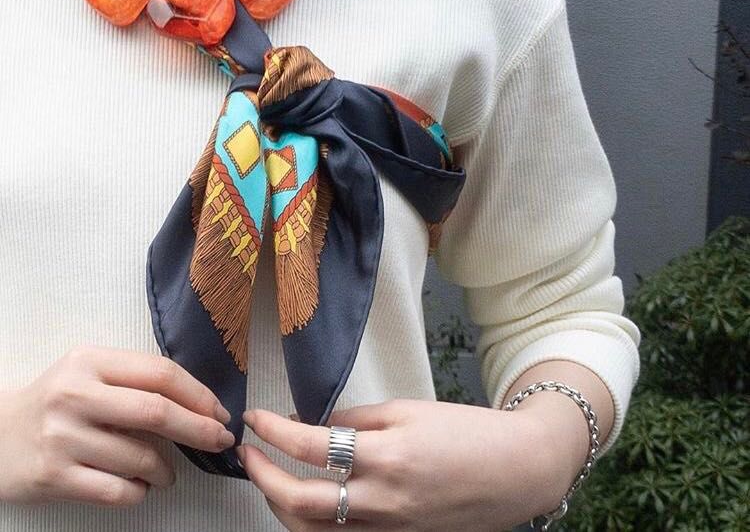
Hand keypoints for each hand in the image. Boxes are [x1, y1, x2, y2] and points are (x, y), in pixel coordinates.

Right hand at [0, 345, 234, 507]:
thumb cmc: (57, 401)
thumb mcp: (90, 373)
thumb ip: (135, 380)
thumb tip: (199, 403)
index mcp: (91, 361)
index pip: (160, 374)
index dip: (199, 394)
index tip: (220, 411)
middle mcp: (76, 395)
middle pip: (157, 412)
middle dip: (199, 429)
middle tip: (220, 440)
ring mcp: (63, 437)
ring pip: (139, 457)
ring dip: (166, 469)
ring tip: (167, 472)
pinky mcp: (53, 477)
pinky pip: (117, 490)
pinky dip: (139, 491)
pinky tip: (139, 485)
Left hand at [237, 398, 579, 530]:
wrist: (514, 471)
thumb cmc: (467, 433)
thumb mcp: (409, 410)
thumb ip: (358, 419)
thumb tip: (315, 424)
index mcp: (387, 456)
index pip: (311, 445)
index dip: (274, 430)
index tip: (256, 417)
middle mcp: (382, 500)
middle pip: (300, 501)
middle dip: (262, 476)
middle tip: (247, 452)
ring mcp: (388, 530)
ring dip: (279, 506)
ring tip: (268, 478)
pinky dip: (311, 526)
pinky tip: (303, 506)